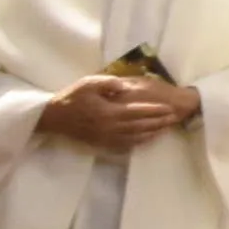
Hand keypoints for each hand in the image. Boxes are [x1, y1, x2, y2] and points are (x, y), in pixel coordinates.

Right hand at [42, 74, 181, 151]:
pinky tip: (147, 139)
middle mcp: (110, 128)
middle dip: (158, 122)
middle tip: (174, 118)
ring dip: (152, 133)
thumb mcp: (89, 83)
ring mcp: (106, 138)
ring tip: (166, 128)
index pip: (138, 112)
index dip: (155, 111)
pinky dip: (138, 143)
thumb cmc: (72, 97)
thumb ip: (108, 83)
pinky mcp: (101, 143)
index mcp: (109, 112)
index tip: (169, 108)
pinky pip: (124, 146)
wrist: (53, 117)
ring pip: (135, 138)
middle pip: (140, 126)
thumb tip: (126, 86)